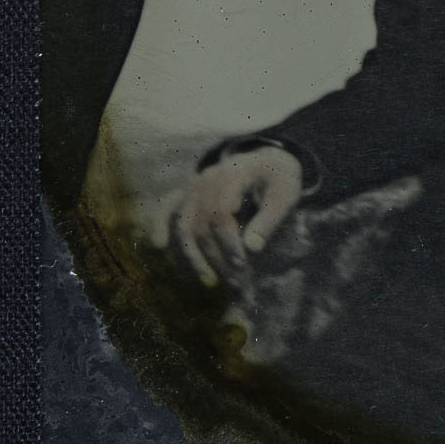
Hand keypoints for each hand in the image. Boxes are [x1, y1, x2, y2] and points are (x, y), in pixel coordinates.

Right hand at [171, 146, 302, 286]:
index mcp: (234, 172)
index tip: (242, 265)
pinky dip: (159, 225)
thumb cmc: (278, 180)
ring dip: (194, 255)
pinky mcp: (188, 192)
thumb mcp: (285, 195)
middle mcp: (209, 176)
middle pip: (202, 223)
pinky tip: (159, 245)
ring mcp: (195, 184)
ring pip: (185, 224)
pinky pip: (167, 208)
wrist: (268, 161)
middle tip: (235, 281)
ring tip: (211, 280)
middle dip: (216, 256)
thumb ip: (269, 220)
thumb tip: (251, 249)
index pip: (222, 212)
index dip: (229, 242)